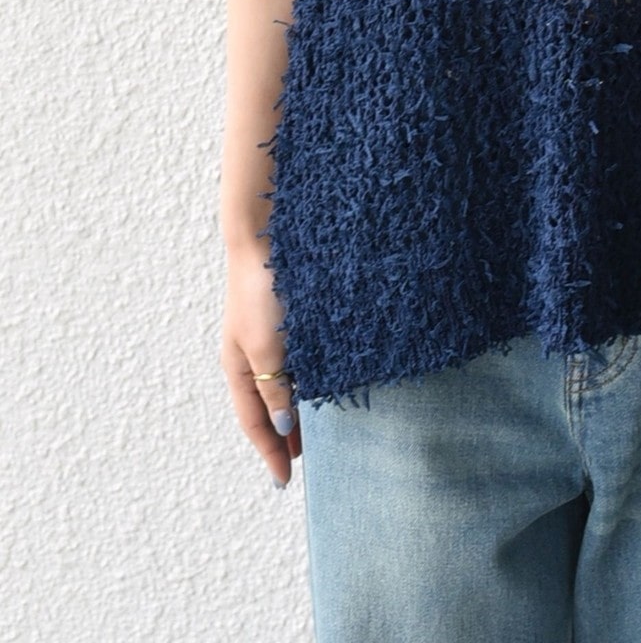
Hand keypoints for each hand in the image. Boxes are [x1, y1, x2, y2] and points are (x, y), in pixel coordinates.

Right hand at [220, 242, 301, 487]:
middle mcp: (251, 356)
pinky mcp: (287, 320)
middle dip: (281, 435)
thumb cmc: (260, 292)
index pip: (255, 423)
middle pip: (266, 407)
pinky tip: (321, 385)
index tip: (285, 482)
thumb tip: (284, 425)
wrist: (265, 238)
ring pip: (282, 386)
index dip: (270, 452)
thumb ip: (275, 388)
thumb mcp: (267, 348)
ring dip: (295, 410)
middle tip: (301, 460)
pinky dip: (305, 381)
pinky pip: (294, 362)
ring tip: (312, 430)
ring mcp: (268, 338)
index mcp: (239, 367)